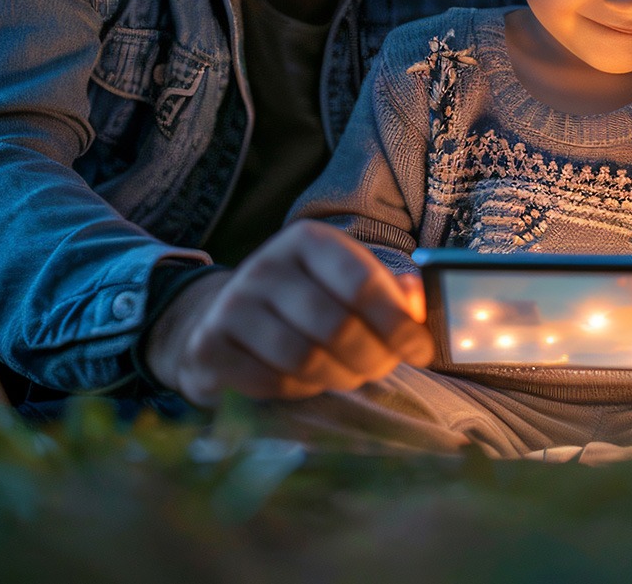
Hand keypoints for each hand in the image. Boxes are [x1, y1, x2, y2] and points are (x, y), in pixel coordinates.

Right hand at [145, 221, 433, 404]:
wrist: (220, 315)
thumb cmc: (304, 301)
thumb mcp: (346, 281)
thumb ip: (389, 292)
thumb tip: (419, 304)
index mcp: (308, 241)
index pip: (362, 282)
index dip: (398, 322)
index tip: (421, 351)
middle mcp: (265, 265)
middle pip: (336, 326)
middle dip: (371, 357)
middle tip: (381, 369)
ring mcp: (232, 305)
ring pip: (304, 359)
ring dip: (338, 377)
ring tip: (347, 374)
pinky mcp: (209, 346)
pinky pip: (271, 383)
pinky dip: (298, 390)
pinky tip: (304, 380)